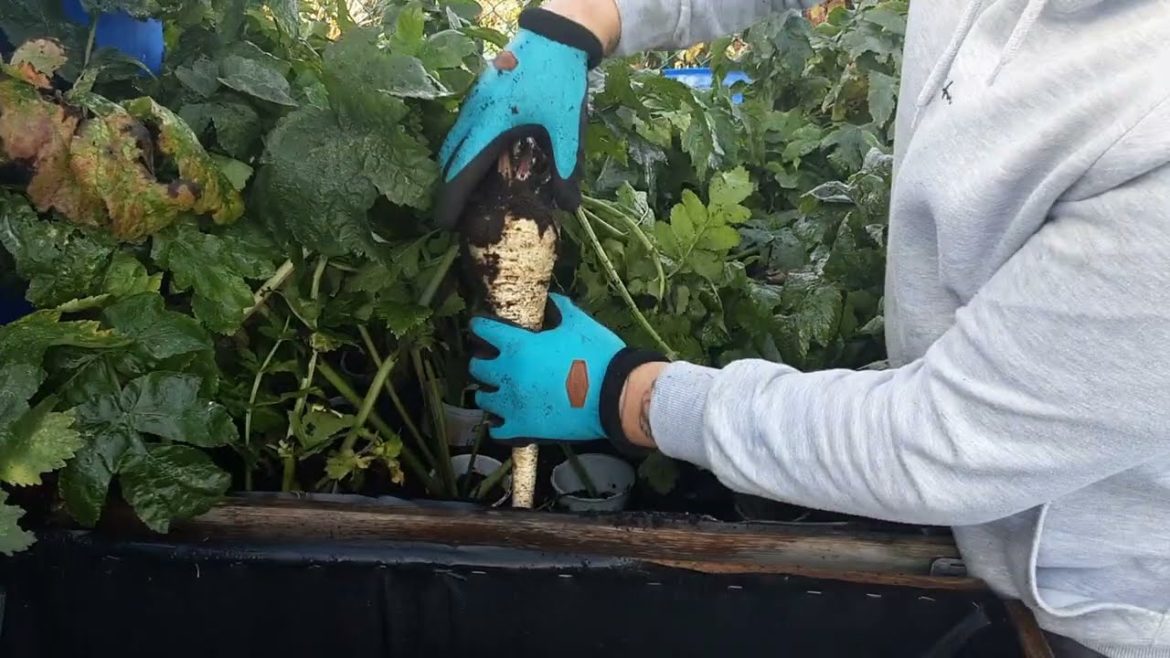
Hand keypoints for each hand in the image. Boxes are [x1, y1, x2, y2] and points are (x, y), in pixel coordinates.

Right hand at [435, 9, 603, 227]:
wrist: (555, 35)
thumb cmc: (559, 80)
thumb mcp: (568, 127)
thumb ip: (566, 167)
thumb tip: (570, 207)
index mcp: (491, 125)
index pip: (463, 170)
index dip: (451, 199)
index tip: (444, 223)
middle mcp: (475, 114)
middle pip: (451, 158)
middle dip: (449, 188)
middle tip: (453, 217)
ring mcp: (474, 101)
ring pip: (454, 140)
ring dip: (454, 167)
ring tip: (461, 194)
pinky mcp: (479, 93)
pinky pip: (462, 127)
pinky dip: (461, 148)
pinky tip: (474, 161)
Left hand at [469, 294, 663, 447]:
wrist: (615, 395)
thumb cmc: (597, 355)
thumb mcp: (579, 324)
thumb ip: (561, 309)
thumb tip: (551, 299)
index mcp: (518, 346)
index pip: (482, 330)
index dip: (479, 326)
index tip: (480, 326)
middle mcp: (508, 374)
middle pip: (477, 367)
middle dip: (483, 362)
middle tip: (494, 361)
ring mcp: (513, 404)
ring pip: (483, 398)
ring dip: (489, 392)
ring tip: (500, 391)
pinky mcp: (524, 428)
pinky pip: (498, 431)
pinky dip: (499, 425)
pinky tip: (505, 420)